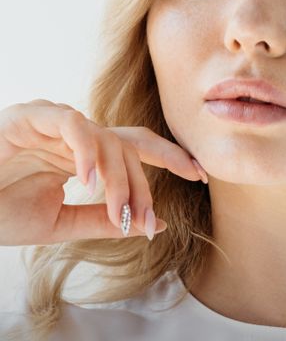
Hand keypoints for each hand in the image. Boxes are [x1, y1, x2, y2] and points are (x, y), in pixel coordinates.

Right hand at [0, 99, 207, 245]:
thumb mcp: (60, 224)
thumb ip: (101, 220)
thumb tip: (148, 223)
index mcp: (80, 157)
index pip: (134, 149)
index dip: (170, 157)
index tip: (202, 174)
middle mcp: (72, 136)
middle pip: (129, 145)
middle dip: (150, 180)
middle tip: (151, 218)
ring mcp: (51, 123)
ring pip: (107, 138)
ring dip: (120, 179)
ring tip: (121, 212)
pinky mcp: (28, 117)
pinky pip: (71, 123)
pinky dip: (86, 151)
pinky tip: (87, 182)